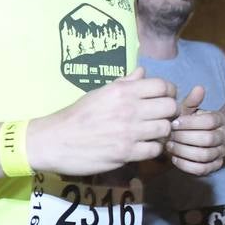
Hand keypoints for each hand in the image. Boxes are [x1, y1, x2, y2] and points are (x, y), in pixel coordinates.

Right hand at [28, 68, 178, 176]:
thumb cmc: (76, 116)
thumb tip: (143, 72)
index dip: (168, 92)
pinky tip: (143, 147)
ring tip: (151, 134)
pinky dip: (152, 149)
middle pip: (170, 107)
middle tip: (159, 118)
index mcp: (122, 91)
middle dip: (168, 112)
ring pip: (165, 129)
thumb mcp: (99, 93)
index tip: (162, 99)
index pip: (162, 86)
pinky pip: (155, 149)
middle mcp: (128, 108)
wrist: (54, 141)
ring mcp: (129, 132)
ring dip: (161, 132)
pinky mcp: (125, 153)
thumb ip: (124, 83)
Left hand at [166, 86, 224, 175]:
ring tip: (170, 146)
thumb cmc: (185, 123)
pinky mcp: (214, 166)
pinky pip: (202, 169)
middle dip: (185, 138)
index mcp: (220, 120)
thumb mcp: (187, 111)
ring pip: (204, 155)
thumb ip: (191, 101)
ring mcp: (220, 153)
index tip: (174, 123)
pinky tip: (174, 158)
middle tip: (169, 136)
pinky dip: (186, 165)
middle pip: (208, 139)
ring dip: (183, 151)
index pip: (210, 121)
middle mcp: (224, 136)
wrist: (187, 139)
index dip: (190, 123)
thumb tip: (199, 88)